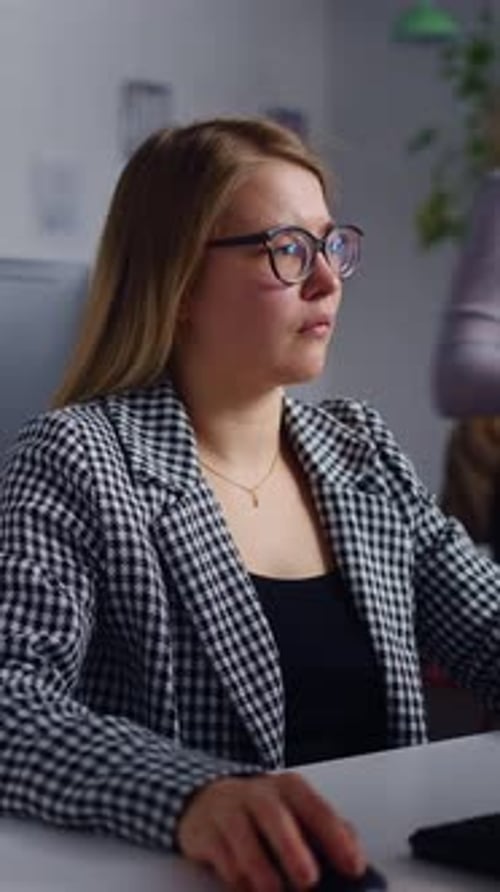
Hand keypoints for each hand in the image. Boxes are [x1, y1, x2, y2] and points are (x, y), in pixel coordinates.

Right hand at [176, 771, 365, 890]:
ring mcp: (228, 810)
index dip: (336, 837)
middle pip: (273, 814)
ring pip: (242, 836)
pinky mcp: (203, 831)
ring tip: (273, 890)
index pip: (316, 807)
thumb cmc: (263, 814)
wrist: (208, 799)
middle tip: (308, 880)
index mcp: (289, 789)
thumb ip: (328, 834)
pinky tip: (247, 887)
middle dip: (292, 848)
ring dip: (260, 870)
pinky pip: (219, 855)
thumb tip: (357, 862)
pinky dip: (236, 878)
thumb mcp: (297, 814)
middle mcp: (258, 794)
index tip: (354, 866)